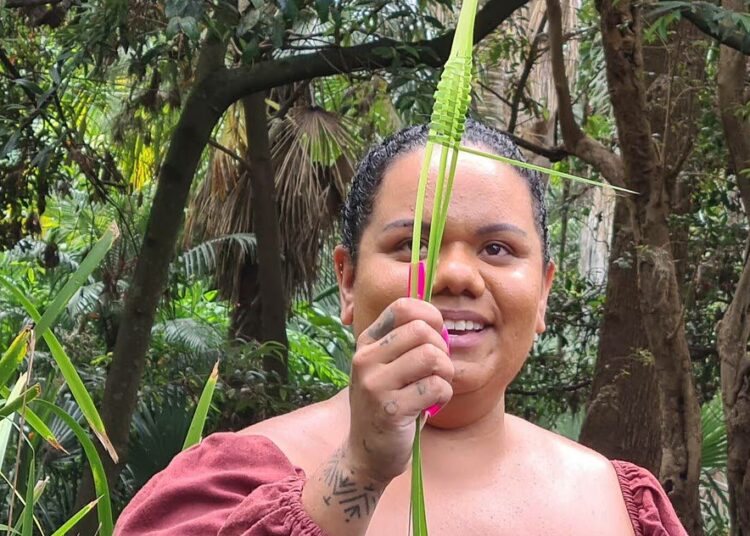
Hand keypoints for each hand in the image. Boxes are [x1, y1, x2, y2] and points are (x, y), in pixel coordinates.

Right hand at [346, 297, 453, 483]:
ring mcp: (375, 384)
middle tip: (437, 369)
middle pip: (421, 330)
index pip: (403, 307)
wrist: (368, 453)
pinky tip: (432, 405)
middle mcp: (365, 359)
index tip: (436, 336)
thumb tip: (441, 321)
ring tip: (436, 386)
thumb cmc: (388, 404)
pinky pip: (436, 386)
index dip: (430, 316)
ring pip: (431, 357)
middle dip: (441, 349)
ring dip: (445, 372)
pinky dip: (444, 395)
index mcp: (367, 343)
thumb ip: (407, 342)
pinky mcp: (390, 409)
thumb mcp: (388, 367)